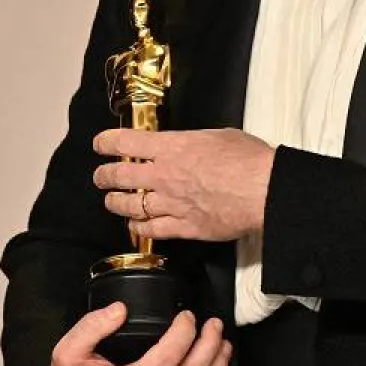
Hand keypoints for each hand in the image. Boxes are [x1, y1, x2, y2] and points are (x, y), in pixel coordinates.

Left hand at [94, 128, 274, 241]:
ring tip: (111, 201)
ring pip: (129, 206)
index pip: (125, 142)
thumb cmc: (248, 159)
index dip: (106, 142)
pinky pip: (151, 230)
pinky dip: (138, 228)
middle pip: (119, 176)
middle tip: (101, 176)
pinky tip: (135, 225)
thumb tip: (188, 145)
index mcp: (171, 146)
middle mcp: (164, 175)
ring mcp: (171, 203)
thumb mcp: (217, 135)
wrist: (265, 190)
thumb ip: (192, 141)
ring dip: (115, 203)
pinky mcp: (183, 228)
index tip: (100, 144)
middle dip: (104, 176)